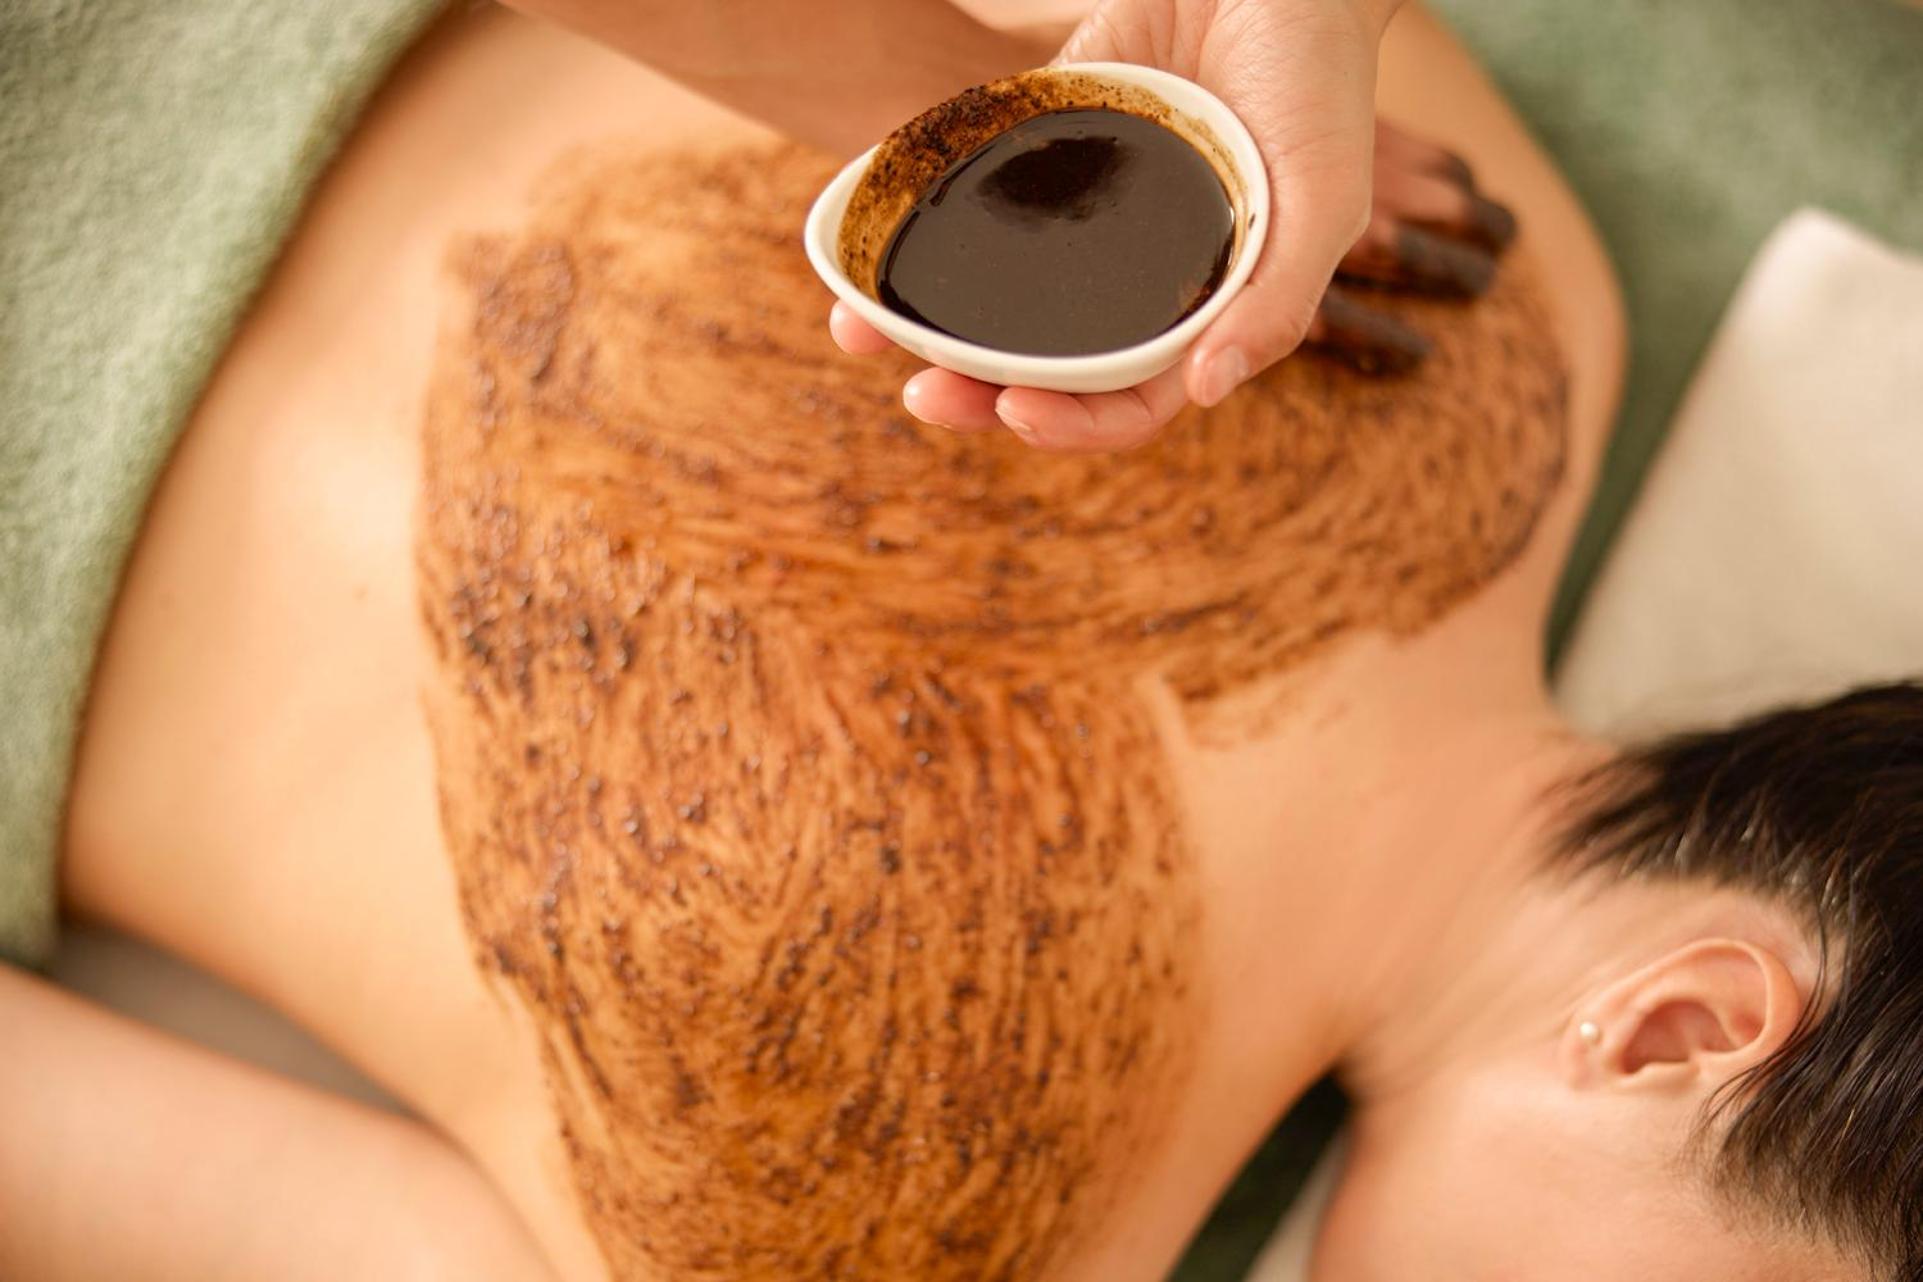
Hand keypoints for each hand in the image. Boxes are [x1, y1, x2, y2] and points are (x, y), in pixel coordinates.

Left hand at [830, 0, 1514, 450]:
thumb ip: (1277, 303)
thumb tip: (1206, 391)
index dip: (1073, 424)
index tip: (1015, 410)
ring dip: (929, 323)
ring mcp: (1084, 213)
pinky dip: (921, 221)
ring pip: (997, 294)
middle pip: (1046, 363)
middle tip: (921, 392)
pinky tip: (869, 236)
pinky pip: (973, 196)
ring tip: (861, 331)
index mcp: (1200, 308)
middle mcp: (1132, 274)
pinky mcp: (1044, 140)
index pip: (1130, 400)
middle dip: (978, 390)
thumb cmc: (1320, 83)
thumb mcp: (1324, 200)